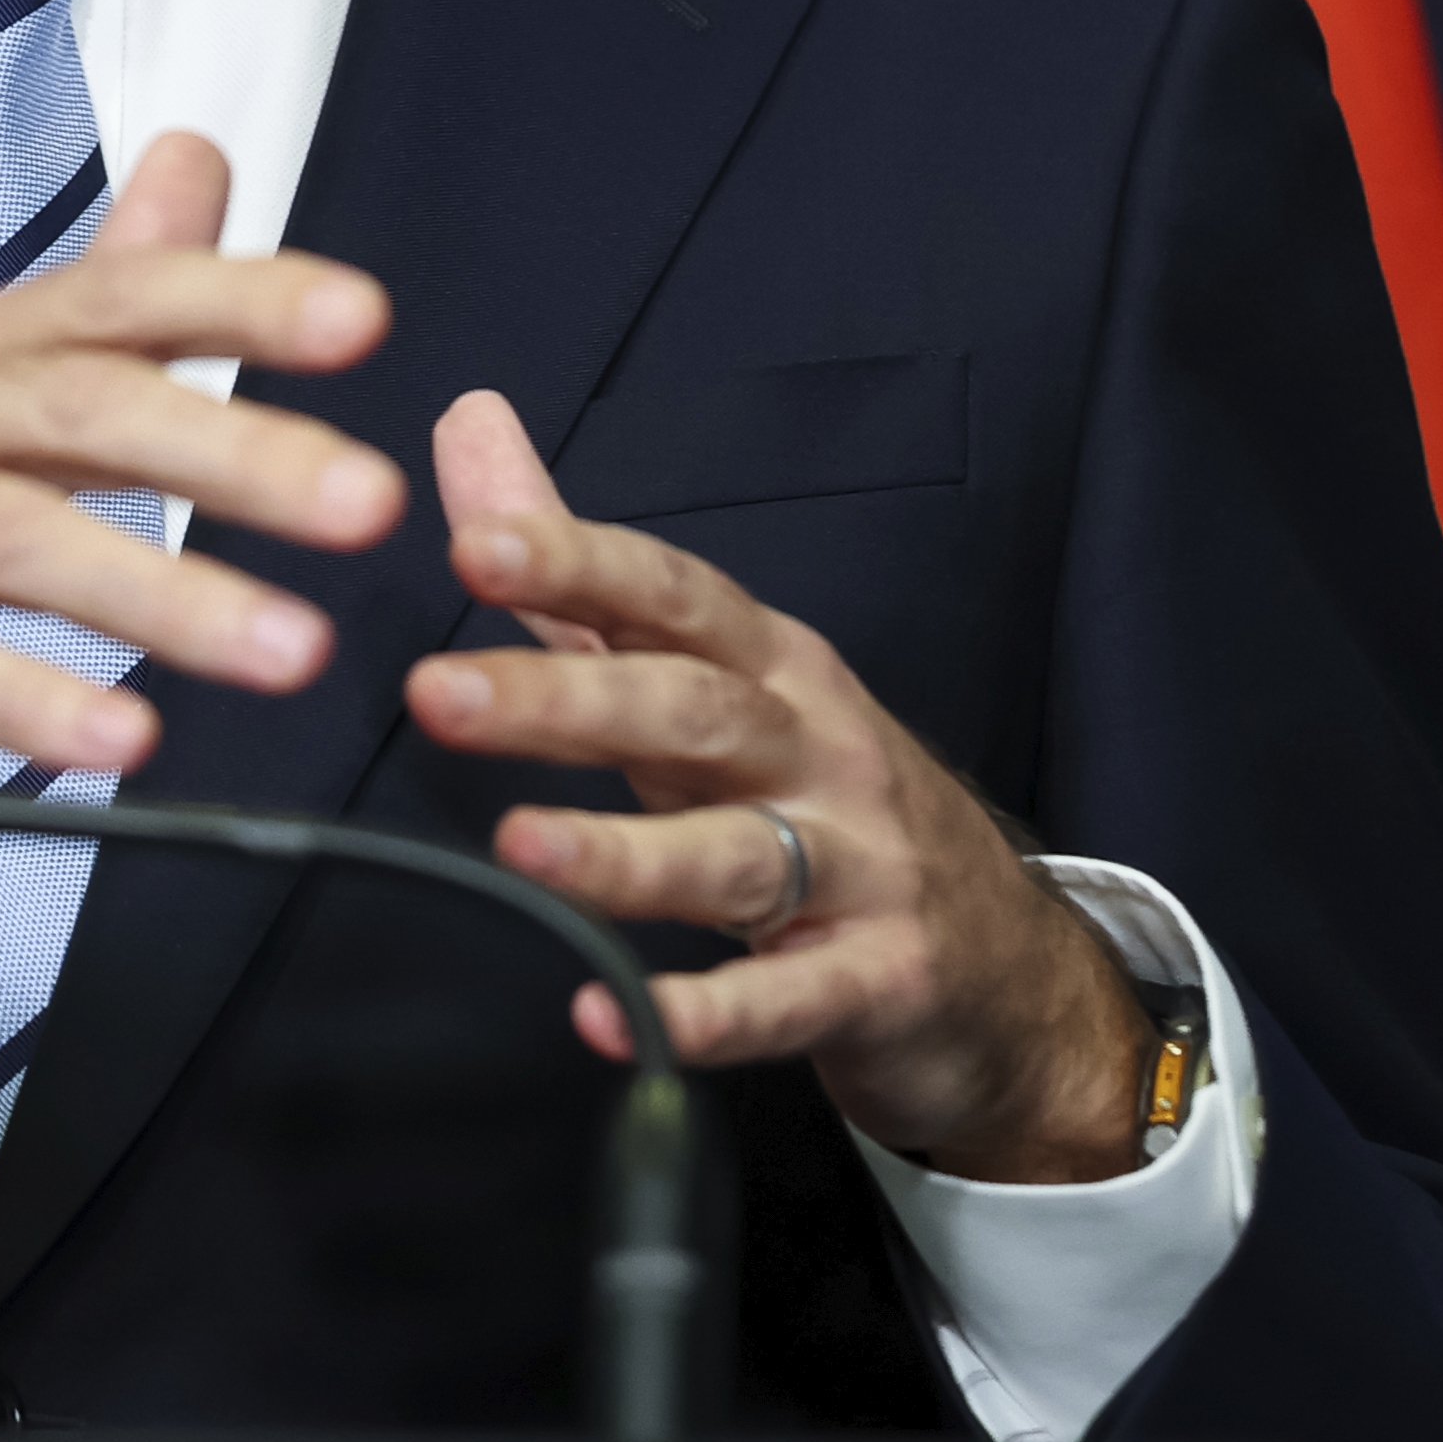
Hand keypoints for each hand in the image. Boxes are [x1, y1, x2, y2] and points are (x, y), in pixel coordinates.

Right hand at [0, 135, 406, 1043]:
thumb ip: (101, 306)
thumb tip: (202, 154)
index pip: (108, 299)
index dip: (235, 297)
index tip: (365, 322)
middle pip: (75, 407)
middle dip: (234, 448)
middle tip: (369, 502)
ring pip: (7, 534)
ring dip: (161, 593)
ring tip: (291, 650)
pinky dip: (20, 692)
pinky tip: (120, 740)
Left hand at [403, 390, 1154, 1182]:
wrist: (1006, 970)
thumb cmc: (822, 799)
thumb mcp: (710, 680)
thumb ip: (579, 574)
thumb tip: (467, 423)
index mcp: (771, 667)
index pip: (671, 597)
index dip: (579, 567)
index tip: (475, 546)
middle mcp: (818, 751)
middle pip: (692, 711)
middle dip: (565, 700)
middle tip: (437, 694)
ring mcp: (858, 869)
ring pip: (736, 854)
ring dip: (625, 854)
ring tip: (518, 847)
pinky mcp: (877, 985)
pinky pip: (785, 1002)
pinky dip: (704, 1016)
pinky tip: (608, 1017)